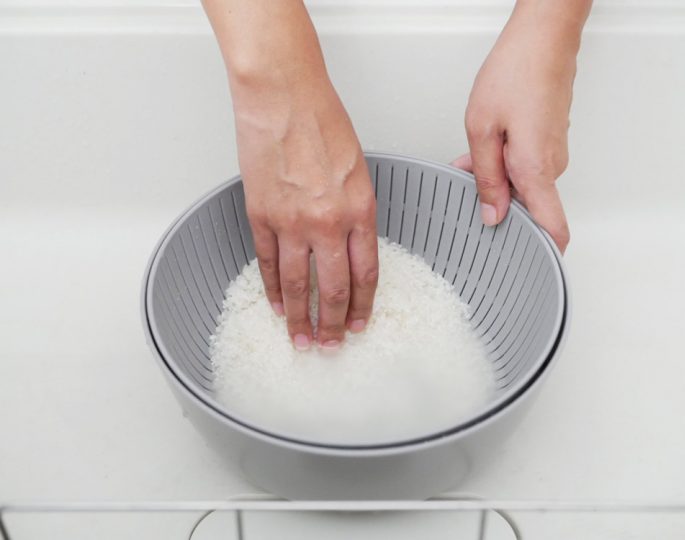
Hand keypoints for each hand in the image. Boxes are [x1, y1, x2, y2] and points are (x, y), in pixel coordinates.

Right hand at [203, 0, 378, 349]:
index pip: (365, 274)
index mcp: (360, 210)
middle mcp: (328, 223)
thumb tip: (351, 244)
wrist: (283, 97)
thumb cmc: (322, 123)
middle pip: (332, 289)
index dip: (361, 306)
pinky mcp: (261, 215)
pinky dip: (271, 288)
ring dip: (299, 317)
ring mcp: (292, 222)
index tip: (358, 324)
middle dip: (331, 323)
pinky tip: (276, 304)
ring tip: (300, 339)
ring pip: (296, 284)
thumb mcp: (358, 170)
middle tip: (329, 345)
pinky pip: (266, 262)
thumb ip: (356, 211)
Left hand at [453, 2, 589, 252]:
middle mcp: (551, 166)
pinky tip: (483, 148)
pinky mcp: (550, 141)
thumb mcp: (482, 128)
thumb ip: (485, 178)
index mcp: (536, 170)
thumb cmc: (516, 72)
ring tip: (469, 163)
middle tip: (466, 193)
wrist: (543, 37)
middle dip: (496, 207)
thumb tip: (490, 214)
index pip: (554, 230)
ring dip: (495, 182)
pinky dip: (503, 165)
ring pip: (523, 185)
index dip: (544, 256)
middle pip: (528, 208)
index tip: (527, 271)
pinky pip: (526, 167)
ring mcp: (554, 153)